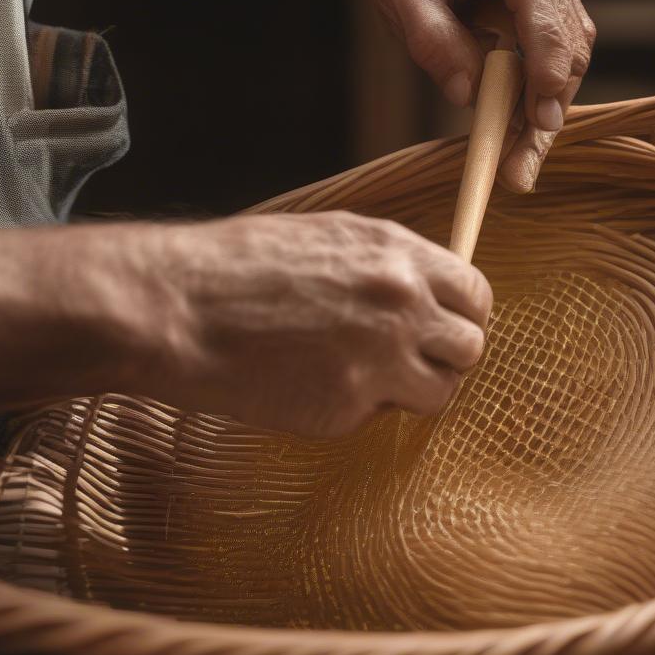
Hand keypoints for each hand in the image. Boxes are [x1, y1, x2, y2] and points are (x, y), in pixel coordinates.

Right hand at [119, 212, 492, 438]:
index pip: (475, 293)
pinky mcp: (348, 407)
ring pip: (441, 392)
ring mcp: (379, 358)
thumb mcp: (327, 237)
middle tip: (409, 359)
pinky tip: (315, 386)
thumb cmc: (239, 265)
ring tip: (367, 378)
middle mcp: (401, 303)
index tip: (443, 326)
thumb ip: (385, 264)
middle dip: (446, 356)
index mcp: (396, 253)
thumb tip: (423, 289)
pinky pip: (380, 417)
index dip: (462, 314)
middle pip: (471, 346)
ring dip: (414, 390)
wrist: (180, 305)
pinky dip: (360, 410)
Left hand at [367, 0, 594, 192]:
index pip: (541, 7)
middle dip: (547, 106)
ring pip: (570, 50)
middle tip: (520, 168)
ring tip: (518, 163)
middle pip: (566, 38)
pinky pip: (555, 49)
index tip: (540, 119)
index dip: (545, 65)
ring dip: (546, 107)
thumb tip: (467, 94)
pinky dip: (539, 90)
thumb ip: (430, 38)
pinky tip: (520, 129)